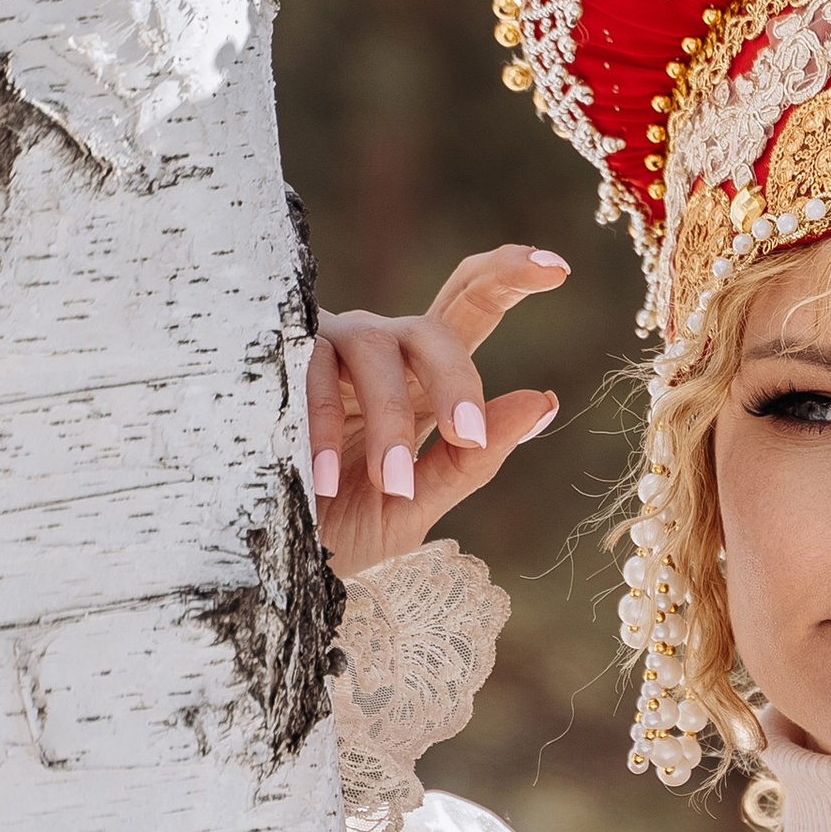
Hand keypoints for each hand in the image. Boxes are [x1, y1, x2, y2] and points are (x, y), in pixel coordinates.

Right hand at [307, 242, 569, 576]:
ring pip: (375, 352)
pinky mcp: (275, 369)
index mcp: (422, 380)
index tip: (557, 268)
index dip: (507, 278)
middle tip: (466, 434)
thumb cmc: (346, 529)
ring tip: (390, 486)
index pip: (470, 310)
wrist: (273, 563)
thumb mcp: (418, 504)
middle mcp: (380, 354)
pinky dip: (324, 429)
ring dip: (389, 421)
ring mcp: (327, 355)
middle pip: (431, 328)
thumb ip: (473, 459)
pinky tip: (323, 480)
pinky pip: (310, 374)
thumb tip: (544, 400)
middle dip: (454, 377)